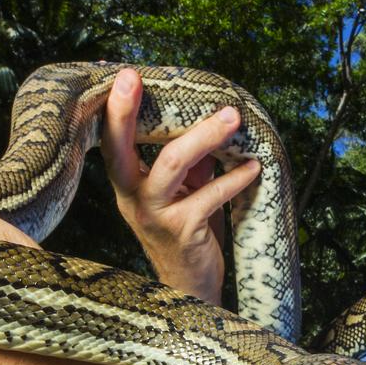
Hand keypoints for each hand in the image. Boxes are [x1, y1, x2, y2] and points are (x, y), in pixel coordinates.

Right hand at [102, 68, 260, 304]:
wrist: (190, 289)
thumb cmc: (186, 232)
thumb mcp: (183, 191)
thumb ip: (192, 158)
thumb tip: (214, 118)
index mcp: (127, 184)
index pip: (111, 141)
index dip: (115, 109)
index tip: (125, 75)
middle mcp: (131, 198)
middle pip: (122, 149)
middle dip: (130, 112)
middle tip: (137, 77)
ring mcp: (153, 216)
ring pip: (171, 165)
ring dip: (204, 136)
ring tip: (233, 118)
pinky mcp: (181, 232)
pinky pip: (209, 197)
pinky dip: (234, 179)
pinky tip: (254, 167)